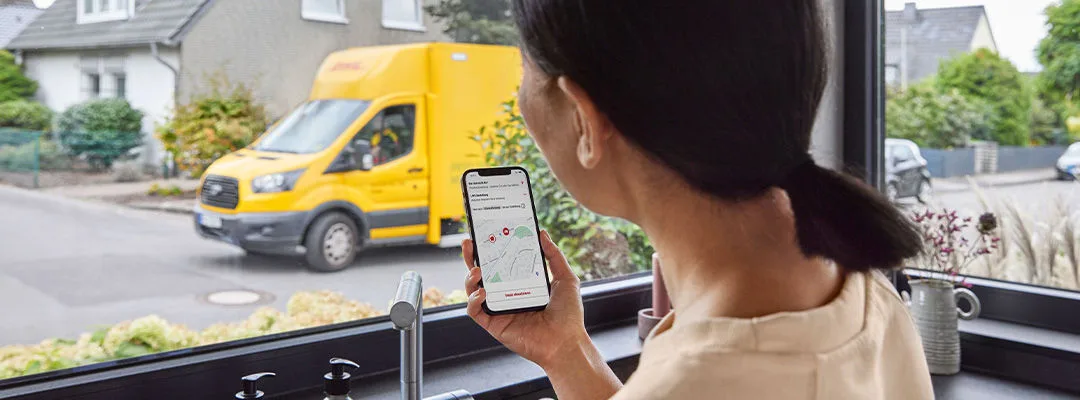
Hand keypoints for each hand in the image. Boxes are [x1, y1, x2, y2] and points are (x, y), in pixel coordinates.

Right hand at [462, 230, 587, 367]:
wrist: (566, 343)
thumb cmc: (568, 316)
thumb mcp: (565, 279)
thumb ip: (554, 256)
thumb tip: (543, 233)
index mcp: (521, 285)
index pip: (501, 264)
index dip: (491, 249)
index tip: (486, 234)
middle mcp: (507, 296)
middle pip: (482, 274)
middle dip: (471, 257)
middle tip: (469, 243)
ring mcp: (499, 310)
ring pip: (473, 291)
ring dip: (469, 278)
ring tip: (477, 269)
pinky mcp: (493, 325)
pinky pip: (474, 312)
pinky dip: (473, 301)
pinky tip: (482, 293)